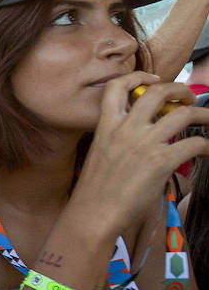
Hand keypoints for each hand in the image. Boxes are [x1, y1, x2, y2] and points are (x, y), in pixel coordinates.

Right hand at [75, 73, 208, 232]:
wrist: (93, 213)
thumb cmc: (94, 191)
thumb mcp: (100, 154)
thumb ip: (119, 140)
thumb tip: (143, 139)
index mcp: (107, 126)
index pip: (117, 87)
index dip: (138, 76)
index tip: (152, 78)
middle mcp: (126, 129)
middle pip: (157, 92)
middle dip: (179, 89)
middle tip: (189, 97)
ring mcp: (144, 143)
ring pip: (184, 114)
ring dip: (203, 114)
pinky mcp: (161, 161)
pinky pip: (195, 143)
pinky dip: (207, 145)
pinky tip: (206, 152)